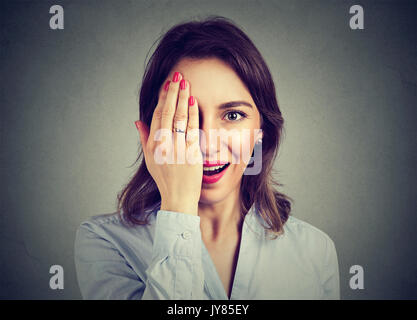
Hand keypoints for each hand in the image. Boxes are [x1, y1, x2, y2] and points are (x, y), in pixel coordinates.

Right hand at [135, 72, 201, 215]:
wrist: (178, 198)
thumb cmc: (164, 179)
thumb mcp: (150, 159)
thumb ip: (144, 138)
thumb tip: (137, 120)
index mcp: (152, 144)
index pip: (158, 115)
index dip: (162, 98)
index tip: (167, 84)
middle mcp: (163, 145)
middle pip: (168, 112)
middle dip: (173, 92)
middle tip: (178, 76)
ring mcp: (177, 148)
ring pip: (180, 118)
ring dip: (183, 98)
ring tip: (186, 83)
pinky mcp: (191, 153)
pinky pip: (192, 129)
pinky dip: (193, 114)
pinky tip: (194, 101)